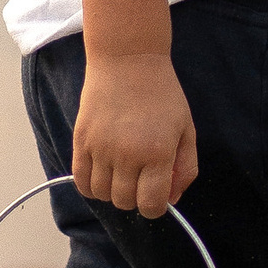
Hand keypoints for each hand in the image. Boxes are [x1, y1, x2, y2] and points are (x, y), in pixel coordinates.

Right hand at [71, 52, 198, 218]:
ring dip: (113, 191)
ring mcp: (100, 148)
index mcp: (157, 153)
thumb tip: (171, 199)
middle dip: (135, 197)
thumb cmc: (162, 94)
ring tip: (121, 172)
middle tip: (140, 178)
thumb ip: (184, 168)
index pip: (151, 205)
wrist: (128, 61)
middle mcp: (126, 155)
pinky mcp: (81, 141)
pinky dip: (91, 185)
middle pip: (124, 202)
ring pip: (102, 194)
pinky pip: (81, 180)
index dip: (155, 206)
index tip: (156, 195)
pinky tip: (103, 172)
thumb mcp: (186, 130)